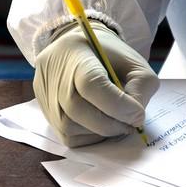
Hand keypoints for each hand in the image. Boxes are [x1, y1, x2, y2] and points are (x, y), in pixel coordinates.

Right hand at [33, 21, 159, 146]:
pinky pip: (65, 135)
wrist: (81, 49)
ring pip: (68, 127)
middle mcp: (54, 72)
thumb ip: (141, 87)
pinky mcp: (44, 109)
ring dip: (99, 132)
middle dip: (110, 124)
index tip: (138, 114)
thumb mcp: (136, 63)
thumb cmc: (112, 57)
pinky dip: (88, 136)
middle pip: (76, 108)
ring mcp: (45, 93)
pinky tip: (100, 124)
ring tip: (115, 122)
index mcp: (78, 53)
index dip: (117, 105)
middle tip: (129, 124)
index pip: (90, 84)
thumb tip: (134, 117)